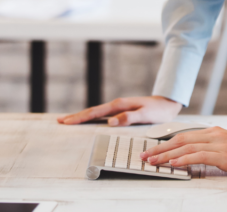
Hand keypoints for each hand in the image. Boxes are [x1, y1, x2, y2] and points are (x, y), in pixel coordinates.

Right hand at [56, 95, 181, 125]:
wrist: (167, 104)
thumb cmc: (158, 111)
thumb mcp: (146, 115)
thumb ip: (129, 118)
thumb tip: (110, 121)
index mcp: (119, 106)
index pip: (95, 112)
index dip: (80, 117)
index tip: (67, 121)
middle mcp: (116, 105)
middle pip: (92, 111)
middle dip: (75, 116)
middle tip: (60, 121)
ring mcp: (117, 108)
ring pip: (95, 113)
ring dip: (81, 117)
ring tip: (68, 121)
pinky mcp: (120, 111)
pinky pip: (102, 115)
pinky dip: (91, 117)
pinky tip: (87, 121)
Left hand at [139, 127, 226, 178]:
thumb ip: (210, 150)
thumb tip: (192, 157)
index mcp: (213, 132)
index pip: (183, 136)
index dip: (165, 143)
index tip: (152, 150)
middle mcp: (213, 134)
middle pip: (180, 139)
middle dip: (160, 148)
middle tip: (145, 156)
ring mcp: (219, 144)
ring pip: (186, 147)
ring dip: (167, 155)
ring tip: (153, 162)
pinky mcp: (224, 155)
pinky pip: (199, 156)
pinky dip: (184, 159)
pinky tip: (173, 164)